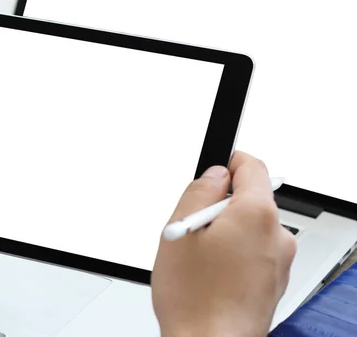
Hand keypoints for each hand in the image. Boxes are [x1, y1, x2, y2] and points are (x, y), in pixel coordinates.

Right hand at [152, 151, 296, 336]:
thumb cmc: (195, 299)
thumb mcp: (179, 230)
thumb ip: (199, 191)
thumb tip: (215, 176)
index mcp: (256, 215)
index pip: (252, 166)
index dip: (229, 162)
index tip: (216, 169)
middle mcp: (277, 235)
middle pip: (250, 199)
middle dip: (221, 205)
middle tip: (193, 228)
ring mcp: (280, 260)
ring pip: (250, 227)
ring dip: (226, 232)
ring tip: (199, 259)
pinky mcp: (275, 280)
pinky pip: (254, 251)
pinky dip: (234, 253)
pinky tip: (211, 274)